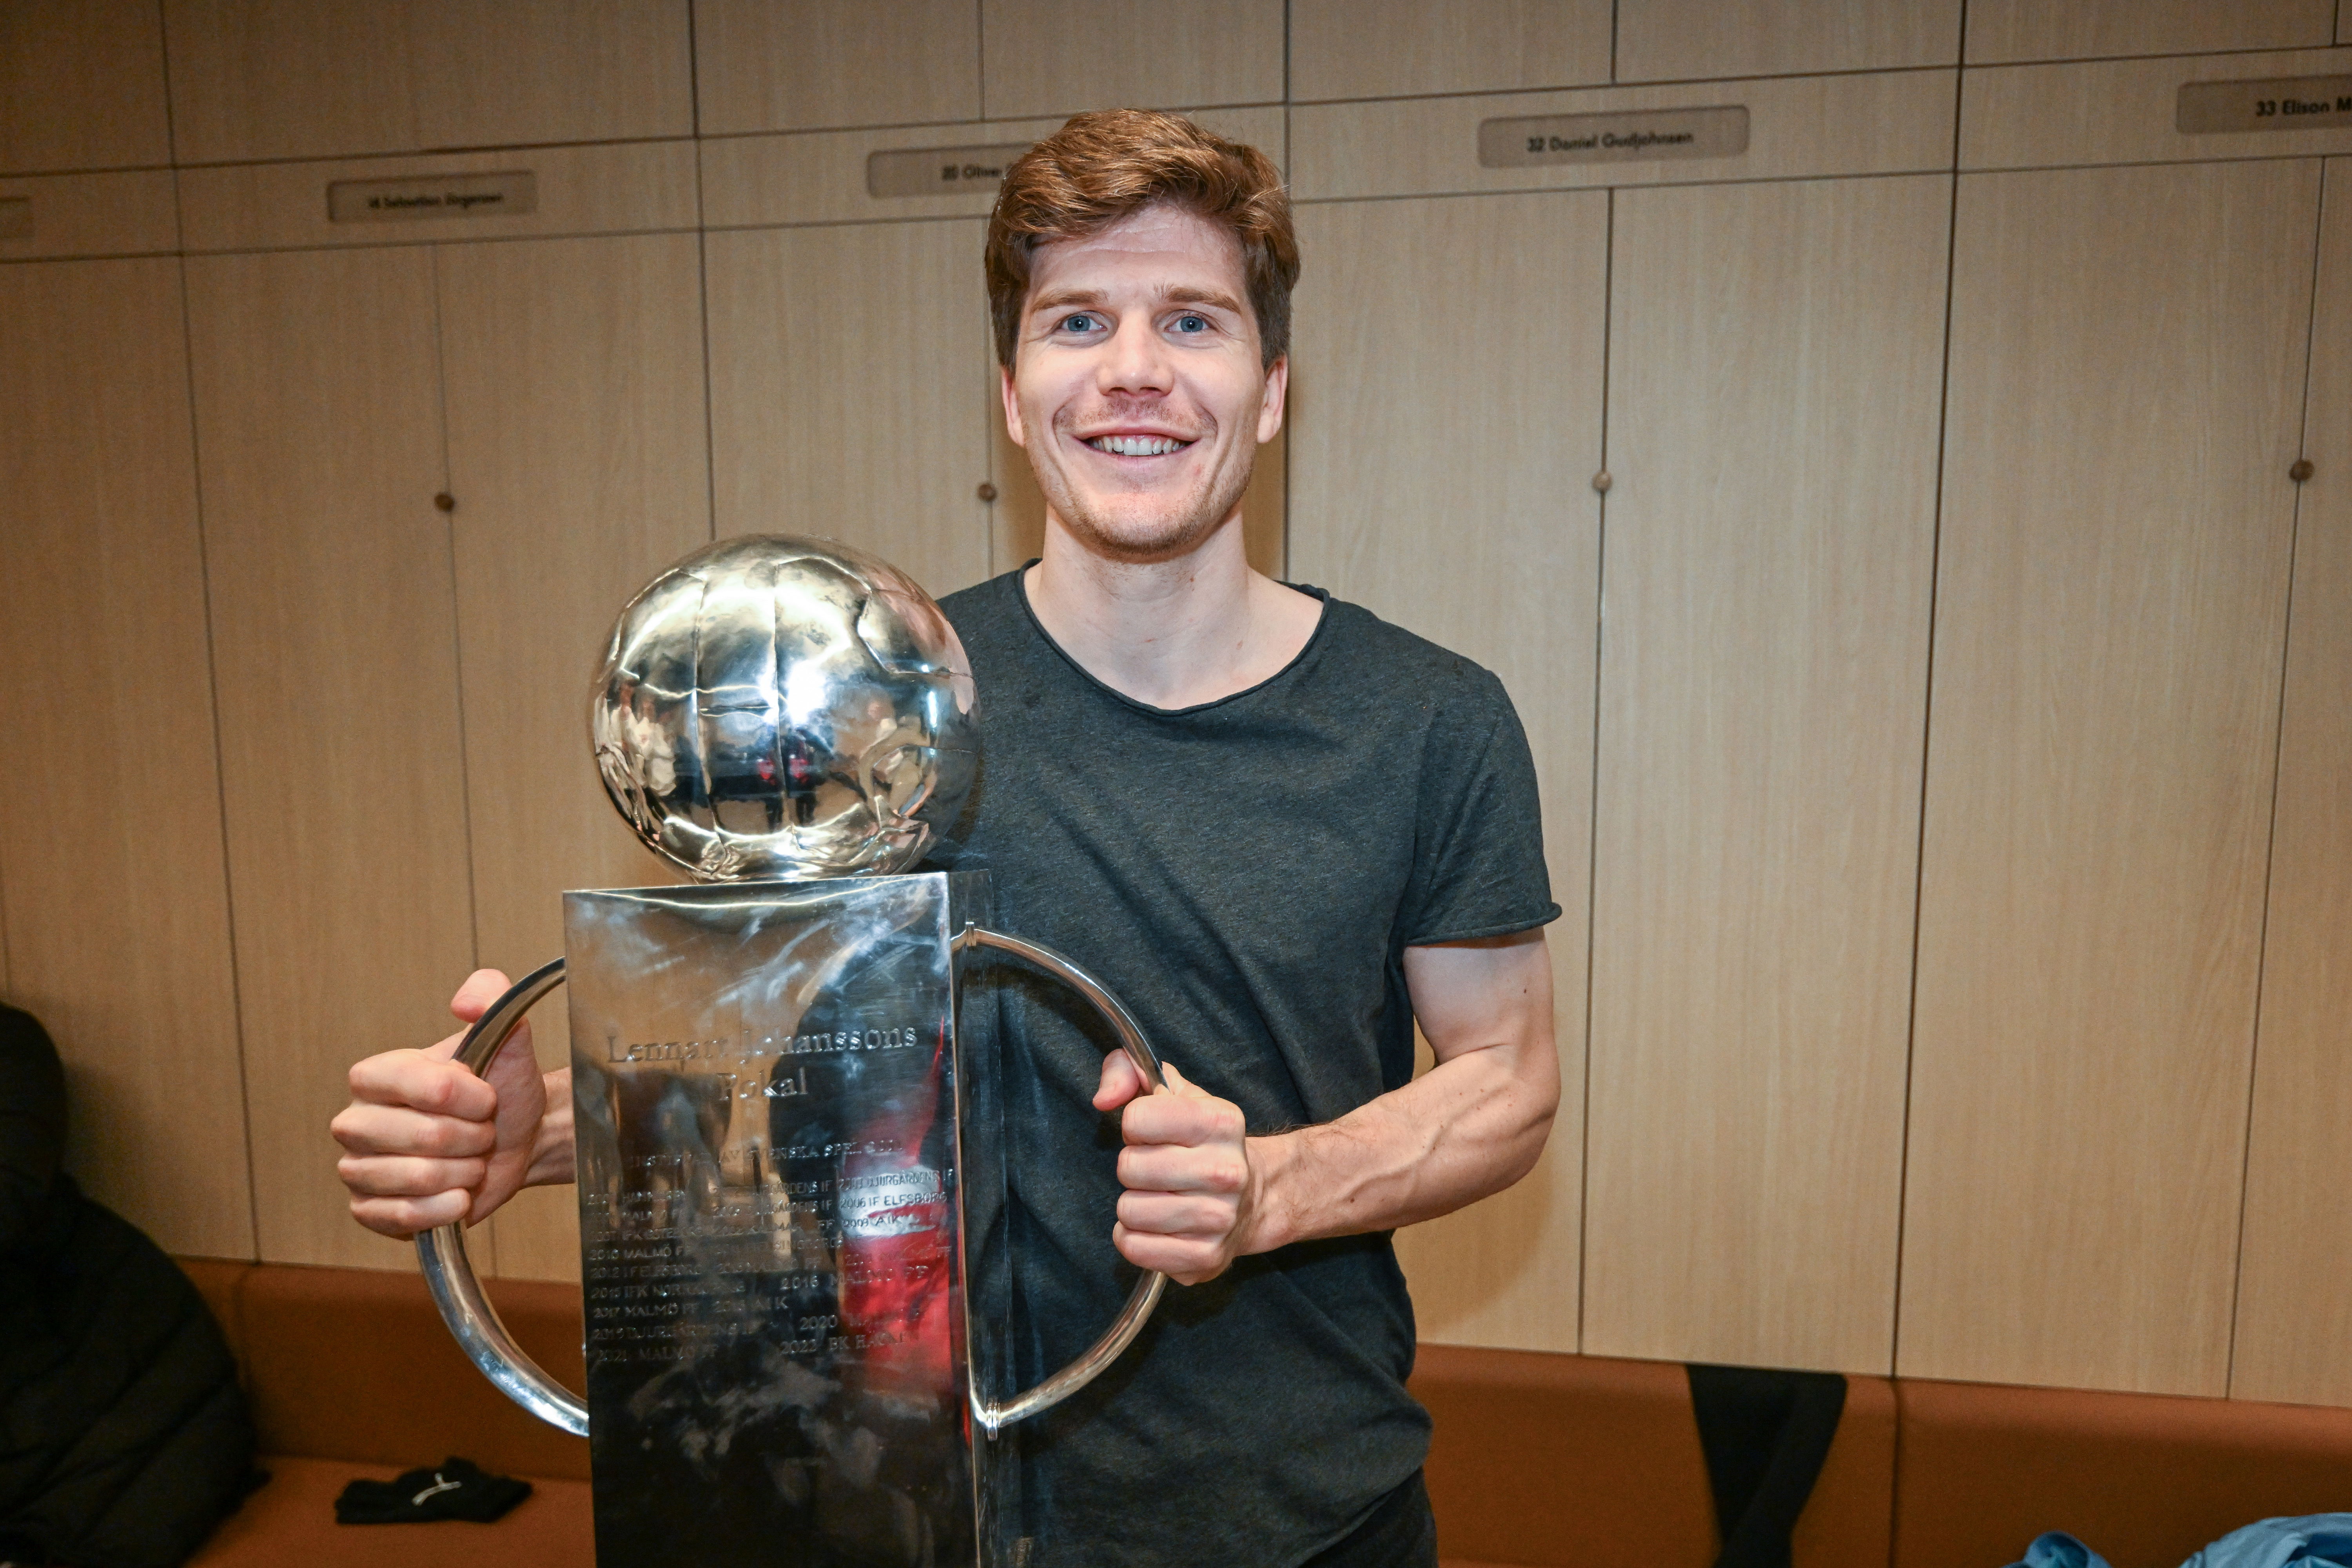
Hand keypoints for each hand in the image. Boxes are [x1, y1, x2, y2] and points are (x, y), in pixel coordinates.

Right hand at [330, 969, 570, 1237]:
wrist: (517, 1141)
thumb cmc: (501, 1091)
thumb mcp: (507, 1036)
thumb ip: (492, 997)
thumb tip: (465, 1000)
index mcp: (377, 1076)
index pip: (416, 1084)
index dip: (463, 1095)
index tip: (486, 1096)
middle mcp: (357, 1121)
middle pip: (422, 1135)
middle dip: (472, 1136)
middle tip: (482, 1131)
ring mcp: (358, 1169)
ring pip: (418, 1177)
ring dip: (464, 1171)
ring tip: (471, 1159)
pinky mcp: (370, 1211)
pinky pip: (404, 1217)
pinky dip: (445, 1207)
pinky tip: (459, 1195)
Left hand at [1094, 1051, 1257, 1285]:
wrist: (1255, 1197)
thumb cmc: (1202, 1143)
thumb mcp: (1173, 1092)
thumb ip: (1127, 1072)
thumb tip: (1104, 1099)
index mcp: (1220, 1121)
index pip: (1137, 1118)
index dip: (1135, 1125)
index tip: (1154, 1134)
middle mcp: (1226, 1171)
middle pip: (1129, 1167)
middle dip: (1133, 1167)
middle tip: (1156, 1170)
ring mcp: (1219, 1218)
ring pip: (1129, 1211)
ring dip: (1134, 1205)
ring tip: (1159, 1198)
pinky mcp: (1207, 1257)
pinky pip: (1136, 1248)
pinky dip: (1134, 1239)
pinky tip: (1156, 1228)